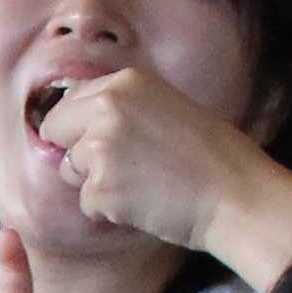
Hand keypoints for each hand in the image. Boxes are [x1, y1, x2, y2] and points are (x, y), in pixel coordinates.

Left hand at [30, 70, 262, 253]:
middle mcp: (107, 107)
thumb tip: (77, 124)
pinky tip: (145, 203)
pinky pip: (87, 204)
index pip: (69, 101)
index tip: (102, 142)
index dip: (79, 126)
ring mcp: (101, 146)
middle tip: (120, 168)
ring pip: (68, 169)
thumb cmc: (211, 157)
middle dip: (77, 152)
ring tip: (141, 183)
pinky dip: (110, 211)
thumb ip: (122, 108)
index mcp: (125, 81)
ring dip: (95, 184)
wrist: (236, 194)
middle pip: (55, 130)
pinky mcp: (101, 187)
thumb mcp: (166, 107)